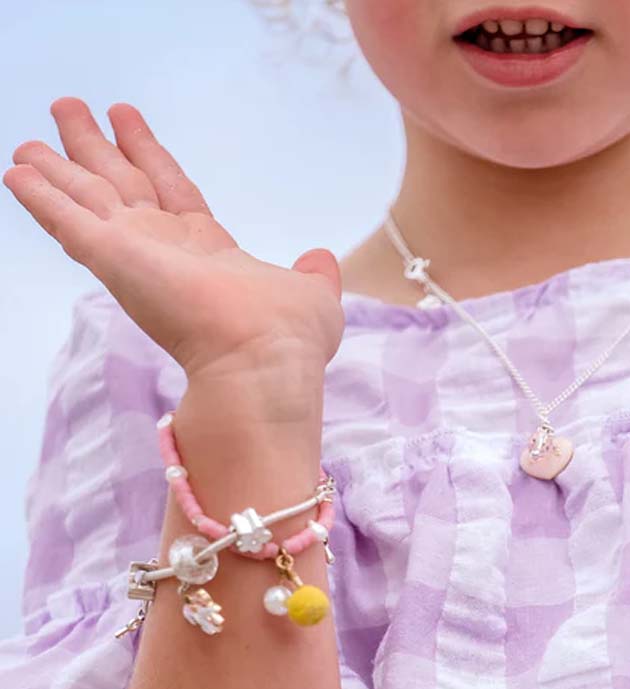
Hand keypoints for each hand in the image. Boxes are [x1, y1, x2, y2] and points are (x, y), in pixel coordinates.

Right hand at [4, 98, 344, 382]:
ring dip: (58, 167)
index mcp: (209, 252)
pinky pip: (65, 220)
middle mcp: (167, 250)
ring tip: (29, 139)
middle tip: (67, 106)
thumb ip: (313, 274)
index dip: (148, 153)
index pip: (171, 190)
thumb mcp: (312, 295)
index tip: (126, 118)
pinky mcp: (112, 259)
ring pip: (87, 198)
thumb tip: (321, 260)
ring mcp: (136, 254)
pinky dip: (39, 197)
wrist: (263, 363)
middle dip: (96, 147)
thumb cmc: (289, 340)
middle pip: (123, 184)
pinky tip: (16, 173)